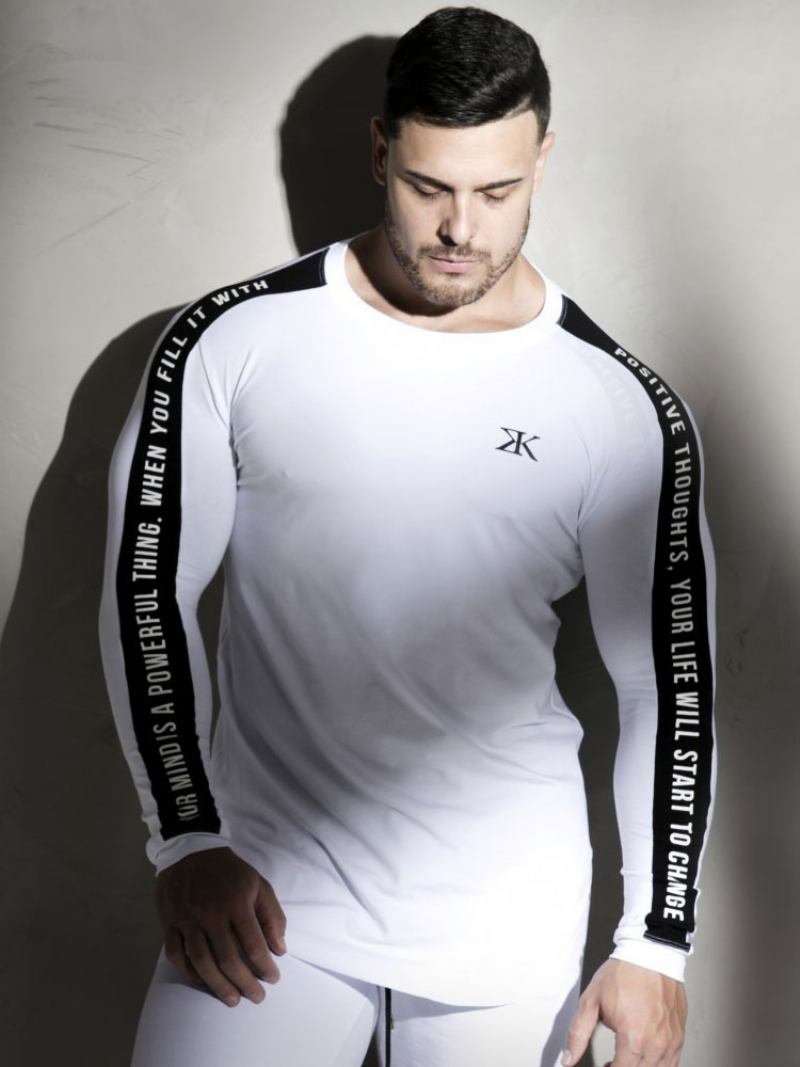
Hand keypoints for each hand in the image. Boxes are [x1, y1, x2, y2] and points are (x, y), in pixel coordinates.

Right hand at [156, 846, 287, 1007]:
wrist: (190, 850)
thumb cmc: (228, 871)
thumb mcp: (258, 883)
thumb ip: (272, 915)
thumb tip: (280, 949)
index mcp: (236, 902)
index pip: (253, 943)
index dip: (264, 965)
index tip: (273, 979)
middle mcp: (211, 914)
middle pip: (228, 958)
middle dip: (244, 982)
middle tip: (256, 997)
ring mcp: (187, 920)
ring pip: (202, 962)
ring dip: (218, 985)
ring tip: (232, 999)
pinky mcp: (169, 923)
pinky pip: (176, 955)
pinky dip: (189, 973)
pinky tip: (202, 982)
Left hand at [562, 959, 686, 1066]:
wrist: (650, 953)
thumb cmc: (624, 973)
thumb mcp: (591, 1001)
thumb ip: (578, 1034)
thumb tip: (568, 1058)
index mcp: (634, 1039)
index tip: (603, 1065)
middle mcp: (656, 1044)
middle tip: (610, 1062)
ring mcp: (671, 1041)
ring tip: (626, 1058)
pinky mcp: (680, 1035)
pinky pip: (672, 1063)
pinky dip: (658, 1065)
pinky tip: (645, 1056)